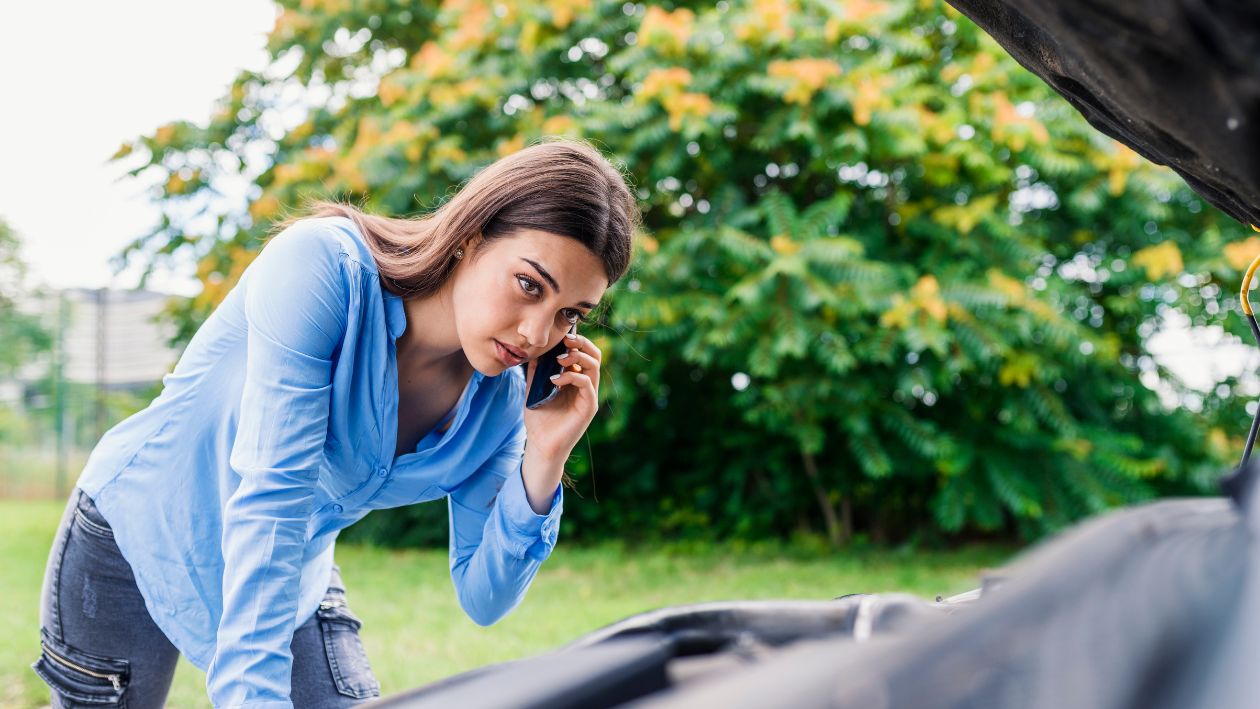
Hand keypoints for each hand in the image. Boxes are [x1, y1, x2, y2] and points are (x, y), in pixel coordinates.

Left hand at [520, 331, 600, 512]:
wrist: (541, 445)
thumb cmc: (539, 420)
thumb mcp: (534, 389)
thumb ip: (536, 371)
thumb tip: (534, 351)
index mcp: (576, 379)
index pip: (584, 353)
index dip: (576, 341)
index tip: (561, 336)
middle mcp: (586, 386)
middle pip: (594, 355)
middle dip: (582, 343)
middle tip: (566, 341)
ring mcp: (589, 396)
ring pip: (594, 366)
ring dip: (577, 357)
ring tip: (559, 359)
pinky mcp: (589, 407)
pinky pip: (587, 384)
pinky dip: (572, 377)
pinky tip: (554, 379)